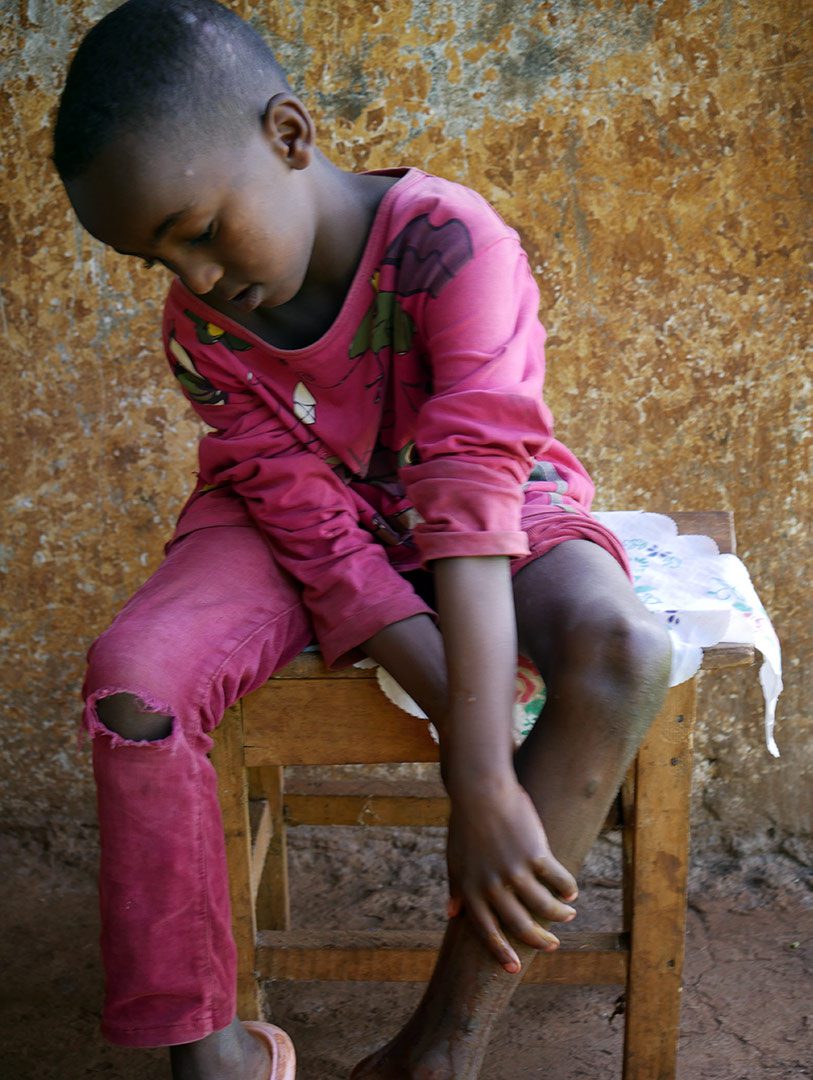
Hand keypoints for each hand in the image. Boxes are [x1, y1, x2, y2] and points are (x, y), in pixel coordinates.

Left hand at [445, 776, 577, 972]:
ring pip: (544, 906)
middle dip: (539, 940)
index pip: (488, 932)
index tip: (515, 969)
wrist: (480, 789)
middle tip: (553, 945)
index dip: (502, 953)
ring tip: (568, 914)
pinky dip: (567, 888)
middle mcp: (492, 886)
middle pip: (521, 925)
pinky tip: (571, 892)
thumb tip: (452, 913)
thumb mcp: (455, 858)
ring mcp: (515, 871)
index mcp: (471, 889)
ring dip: (558, 915)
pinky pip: (558, 879)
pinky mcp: (535, 854)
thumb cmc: (466, 823)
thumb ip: (457, 887)